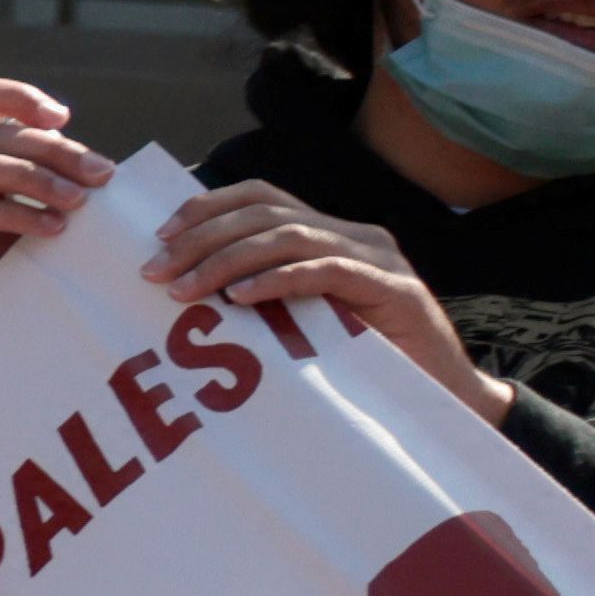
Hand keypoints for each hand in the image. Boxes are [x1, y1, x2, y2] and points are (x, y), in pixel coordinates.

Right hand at [0, 78, 101, 386]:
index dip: (15, 97)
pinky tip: (51, 229)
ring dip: (36, 177)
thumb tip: (102, 174)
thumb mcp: (11, 228)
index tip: (63, 118)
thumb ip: (37, 196)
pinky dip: (15, 214)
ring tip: (79, 201)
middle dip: (53, 148)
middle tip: (100, 173)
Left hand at [146, 182, 503, 421]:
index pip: (261, 197)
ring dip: (226, 259)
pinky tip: (238, 298)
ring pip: (289, 236)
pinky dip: (277, 280)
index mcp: (330, 234)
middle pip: (265, 212)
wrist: (440, 398)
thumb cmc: (361, 362)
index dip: (207, 208)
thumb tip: (181, 288)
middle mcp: (355, 236)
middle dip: (201, 238)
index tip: (159, 237)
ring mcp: (377, 258)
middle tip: (154, 271)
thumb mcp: (300, 321)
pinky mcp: (394, 289)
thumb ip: (261, 295)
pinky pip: (326, 271)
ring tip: (184, 289)